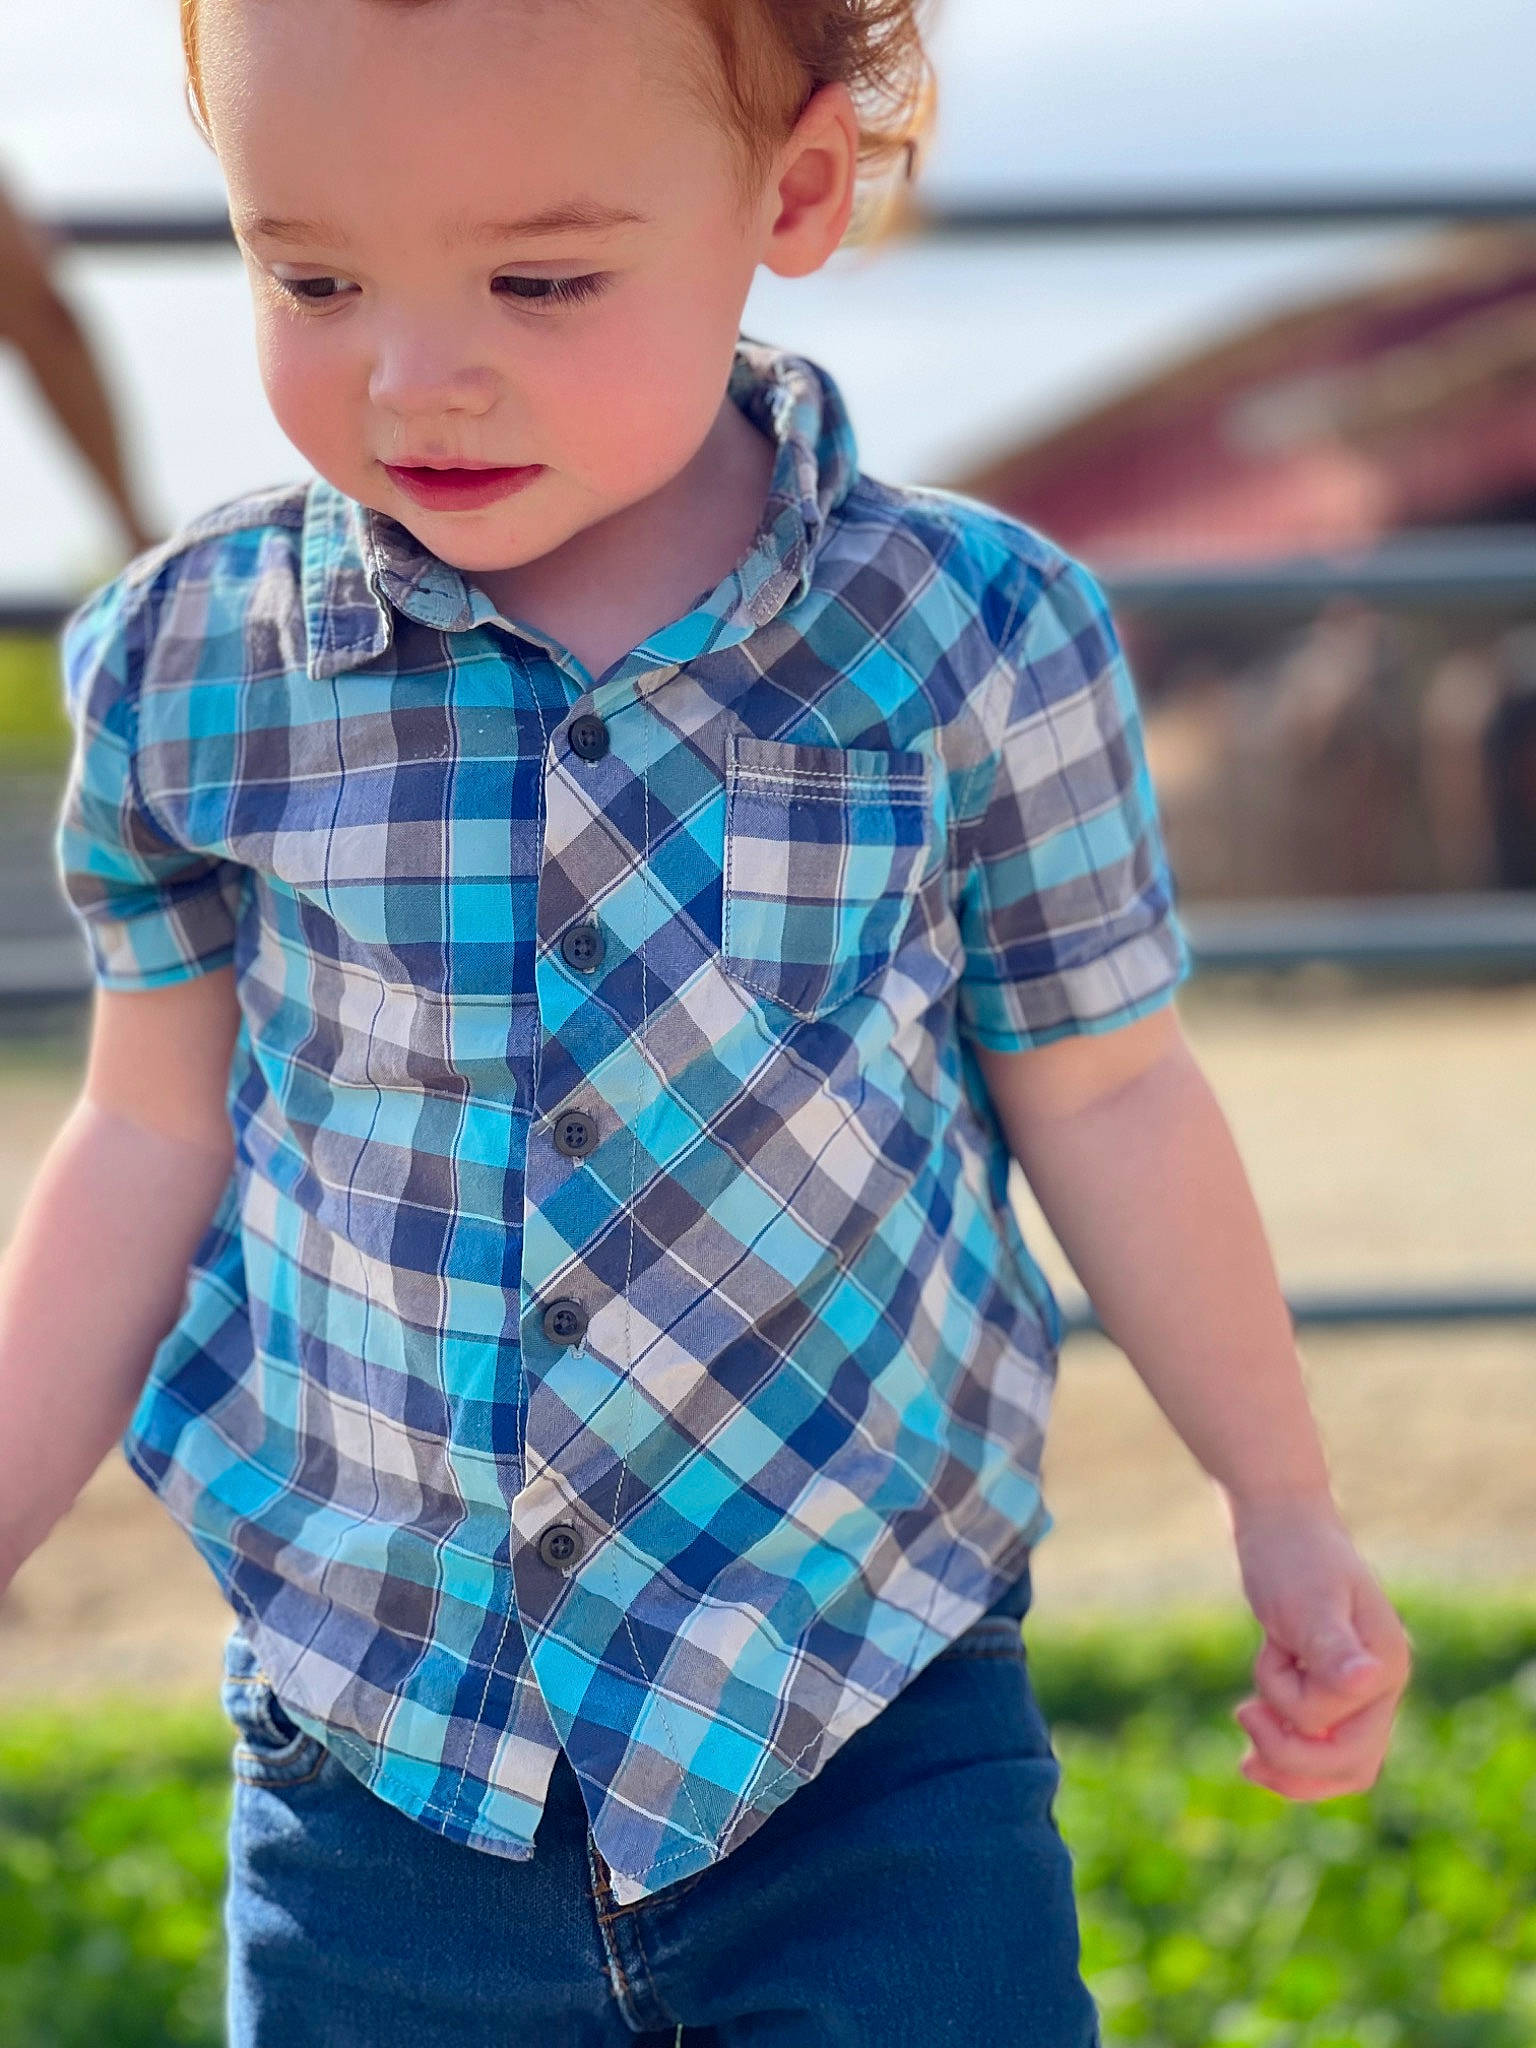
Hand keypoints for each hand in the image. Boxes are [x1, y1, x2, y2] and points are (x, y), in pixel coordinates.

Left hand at [1227, 1494, 1411, 1799]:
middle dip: (1291, 1760)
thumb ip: (1334, 1649)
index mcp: (1386, 1669)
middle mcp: (1381, 1685)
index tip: (1246, 1706)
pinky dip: (1286, 1743)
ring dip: (1288, 1756)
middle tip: (1243, 1717)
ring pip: (1336, 1761)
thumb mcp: (1308, 1603)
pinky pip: (1319, 1738)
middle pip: (1350, 1765)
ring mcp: (1359, 1687)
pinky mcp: (1330, 1682)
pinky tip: (1254, 1725)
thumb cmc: (1292, 1554)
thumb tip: (1368, 1682)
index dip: (1295, 1741)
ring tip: (1246, 1718)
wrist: (1278, 1519)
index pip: (1348, 1747)